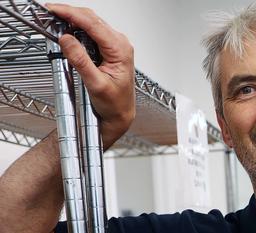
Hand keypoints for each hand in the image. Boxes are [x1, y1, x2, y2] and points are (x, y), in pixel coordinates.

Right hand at [45, 3, 135, 146]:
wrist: (121, 114)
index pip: (93, 24)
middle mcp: (120, 44)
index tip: (54, 10)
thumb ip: (81, 61)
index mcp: (120, 50)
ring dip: (72, 19)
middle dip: (69, 13)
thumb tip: (66, 40)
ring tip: (54, 20)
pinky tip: (66, 29)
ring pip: (91, 23)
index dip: (71, 14)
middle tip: (48, 13)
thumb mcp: (96, 84)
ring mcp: (115, 45)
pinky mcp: (108, 48)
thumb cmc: (115, 103)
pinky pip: (91, 32)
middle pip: (91, 19)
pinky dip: (77, 28)